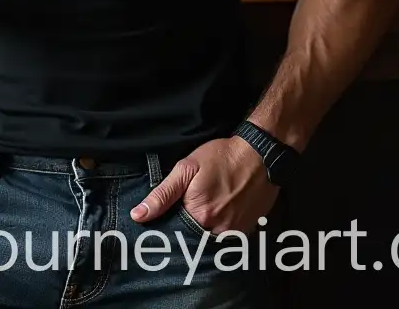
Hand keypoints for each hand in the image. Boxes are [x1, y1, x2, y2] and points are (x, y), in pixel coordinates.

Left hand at [130, 137, 279, 235]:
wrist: (260, 155)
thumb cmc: (221, 157)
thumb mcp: (187, 168)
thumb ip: (162, 194)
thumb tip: (138, 215)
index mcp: (199, 216)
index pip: (174, 236)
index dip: (167, 231)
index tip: (160, 228)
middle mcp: (217, 231)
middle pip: (193, 242)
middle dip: (185, 236)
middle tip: (185, 217)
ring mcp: (235, 234)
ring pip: (210, 243)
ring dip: (202, 235)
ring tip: (201, 217)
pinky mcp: (247, 231)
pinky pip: (228, 241)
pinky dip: (219, 233)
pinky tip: (218, 217)